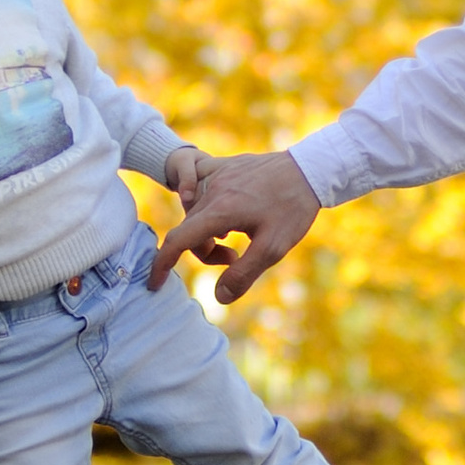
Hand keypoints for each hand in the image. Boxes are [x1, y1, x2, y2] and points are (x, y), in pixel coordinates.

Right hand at [150, 149, 322, 302]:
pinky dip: (209, 212)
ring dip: (207, 233)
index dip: (161, 264)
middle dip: (204, 252)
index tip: (155, 283)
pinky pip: (201, 193)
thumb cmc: (293, 208)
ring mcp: (216, 175)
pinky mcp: (223, 167)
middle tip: (234, 259)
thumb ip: (243, 274)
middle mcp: (212, 190)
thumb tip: (218, 297)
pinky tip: (233, 217)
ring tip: (236, 238)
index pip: (177, 241)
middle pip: (187, 230)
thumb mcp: (273, 248)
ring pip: (194, 213)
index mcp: (220, 211)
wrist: (310, 168)